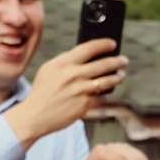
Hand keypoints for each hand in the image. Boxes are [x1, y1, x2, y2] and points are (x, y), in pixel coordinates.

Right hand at [4, 39, 127, 146]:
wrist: (35, 115)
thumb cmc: (42, 91)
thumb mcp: (48, 69)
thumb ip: (65, 60)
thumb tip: (84, 54)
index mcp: (64, 63)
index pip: (89, 48)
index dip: (104, 44)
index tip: (112, 44)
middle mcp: (73, 75)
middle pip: (104, 64)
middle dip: (118, 61)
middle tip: (124, 60)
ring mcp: (80, 91)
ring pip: (107, 81)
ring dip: (118, 77)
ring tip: (121, 75)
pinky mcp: (84, 105)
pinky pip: (101, 97)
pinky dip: (105, 95)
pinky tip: (106, 93)